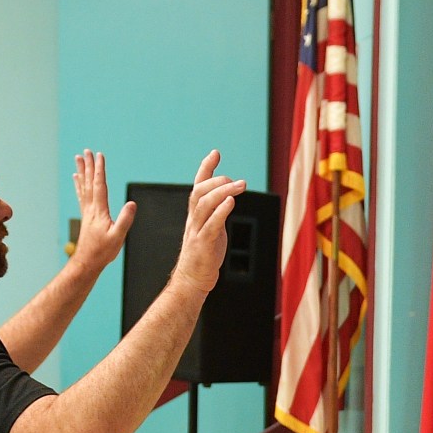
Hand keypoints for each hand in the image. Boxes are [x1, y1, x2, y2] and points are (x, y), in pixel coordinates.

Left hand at [70, 149, 137, 274]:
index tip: (100, 156)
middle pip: (89, 182)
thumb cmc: (103, 251)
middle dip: (88, 166)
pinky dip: (79, 184)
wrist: (87, 261)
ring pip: (84, 186)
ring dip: (82, 171)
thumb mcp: (118, 237)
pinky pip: (81, 195)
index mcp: (99, 211)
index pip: (100, 185)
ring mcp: (87, 211)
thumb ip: (125, 220)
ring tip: (78, 159)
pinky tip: (76, 178)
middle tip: (86, 151)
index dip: (100, 169)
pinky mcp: (86, 216)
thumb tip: (132, 204)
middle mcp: (91, 208)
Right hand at [168, 150, 246, 294]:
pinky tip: (231, 202)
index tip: (215, 153)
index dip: (205, 168)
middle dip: (217, 180)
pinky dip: (220, 212)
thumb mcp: (211, 228)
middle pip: (199, 192)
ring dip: (223, 192)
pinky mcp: (203, 244)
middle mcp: (193, 219)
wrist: (193, 279)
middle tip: (236, 180)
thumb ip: (217, 212)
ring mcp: (196, 231)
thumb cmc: (204, 255)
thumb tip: (229, 197)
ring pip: (204, 204)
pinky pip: (211, 225)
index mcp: (195, 214)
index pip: (198, 186)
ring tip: (240, 185)